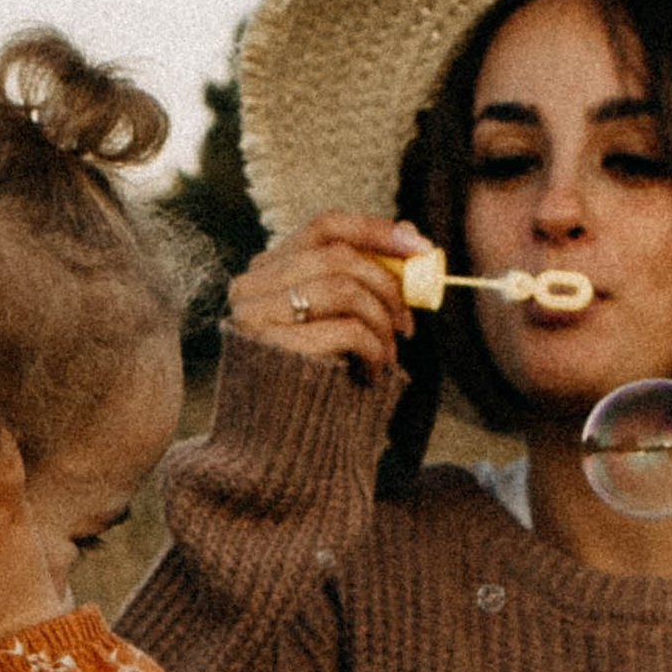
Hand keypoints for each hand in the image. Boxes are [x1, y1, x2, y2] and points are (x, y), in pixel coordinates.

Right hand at [228, 210, 428, 380]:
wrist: (278, 445)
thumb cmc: (314, 377)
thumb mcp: (334, 319)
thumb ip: (360, 277)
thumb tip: (409, 232)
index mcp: (266, 271)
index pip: (324, 226)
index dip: (376, 230)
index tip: (420, 247)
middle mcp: (251, 286)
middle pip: (339, 256)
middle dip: (388, 286)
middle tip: (408, 323)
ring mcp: (255, 315)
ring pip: (345, 288)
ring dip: (382, 323)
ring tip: (388, 355)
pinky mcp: (272, 347)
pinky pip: (347, 329)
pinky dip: (374, 351)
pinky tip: (372, 374)